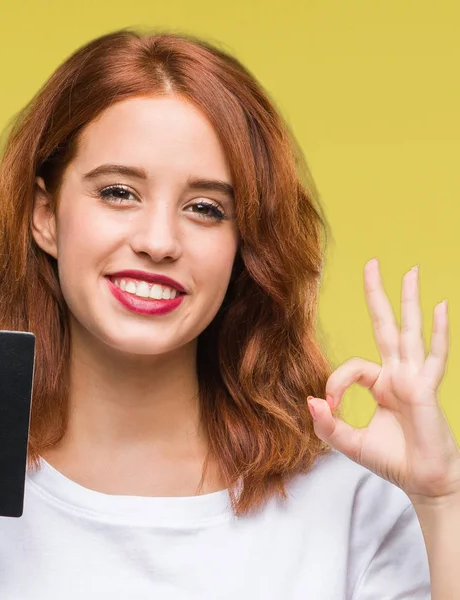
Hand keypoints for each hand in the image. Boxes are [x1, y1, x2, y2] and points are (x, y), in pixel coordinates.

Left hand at [307, 259, 459, 505]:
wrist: (423, 481)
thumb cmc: (391, 460)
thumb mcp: (349, 442)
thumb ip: (328, 424)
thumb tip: (310, 401)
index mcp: (381, 383)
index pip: (352, 367)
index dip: (335, 383)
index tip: (329, 406)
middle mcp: (398, 374)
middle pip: (385, 326)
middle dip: (377, 296)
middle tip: (372, 263)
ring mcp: (415, 378)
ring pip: (410, 331)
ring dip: (410, 301)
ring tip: (411, 271)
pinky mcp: (426, 389)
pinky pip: (434, 356)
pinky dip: (438, 332)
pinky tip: (440, 307)